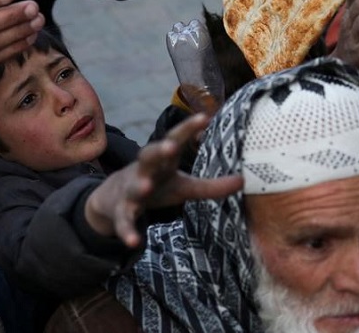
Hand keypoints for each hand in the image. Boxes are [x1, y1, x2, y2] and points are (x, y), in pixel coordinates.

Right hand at [84, 114, 242, 246]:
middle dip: (158, 150)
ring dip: (140, 186)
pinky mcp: (121, 212)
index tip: (204, 117)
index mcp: (162, 161)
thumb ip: (211, 185)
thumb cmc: (158, 185)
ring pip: (133, 186)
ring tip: (146, 186)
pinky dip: (127, 231)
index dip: (188, 129)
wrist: (115, 198)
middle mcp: (144, 171)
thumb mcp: (184, 185)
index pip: (174, 139)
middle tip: (171, 146)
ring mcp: (131, 191)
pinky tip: (133, 242)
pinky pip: (124, 221)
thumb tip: (243, 180)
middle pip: (148, 156)